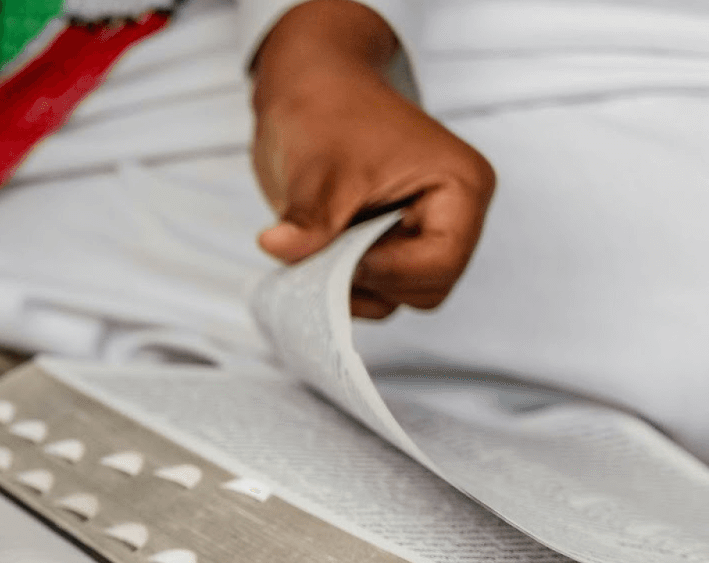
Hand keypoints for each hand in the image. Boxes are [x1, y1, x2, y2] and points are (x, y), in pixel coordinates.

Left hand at [250, 0, 495, 317]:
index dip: (383, 269)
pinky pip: (375, 288)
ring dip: (351, 285)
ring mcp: (420, 233)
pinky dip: (341, 283)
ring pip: (397, 296)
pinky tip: (314, 251)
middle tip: (322, 247)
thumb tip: (278, 248)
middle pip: (424, 289)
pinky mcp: (390, 245)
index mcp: (461, 188)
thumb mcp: (318, 169)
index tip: (335, 247)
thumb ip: (308, 221)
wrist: (309, 90)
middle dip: (369, 279)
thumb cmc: (326, 112)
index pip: (439, 264)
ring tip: (315, 243)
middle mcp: (452, 217)